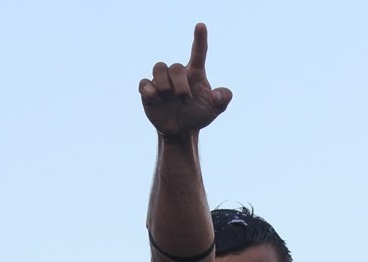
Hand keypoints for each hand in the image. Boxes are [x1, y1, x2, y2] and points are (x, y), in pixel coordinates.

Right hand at [140, 24, 231, 140]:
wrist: (181, 130)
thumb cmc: (198, 115)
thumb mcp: (215, 109)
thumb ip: (223, 99)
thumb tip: (217, 95)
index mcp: (195, 74)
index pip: (198, 53)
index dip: (200, 39)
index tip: (201, 26)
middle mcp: (178, 74)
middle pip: (176, 68)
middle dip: (181, 86)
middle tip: (185, 100)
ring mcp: (162, 81)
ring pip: (159, 68)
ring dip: (165, 85)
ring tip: (168, 98)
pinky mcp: (149, 92)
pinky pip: (144, 84)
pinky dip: (149, 91)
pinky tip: (156, 99)